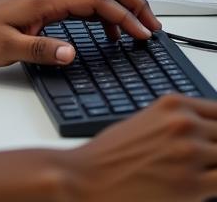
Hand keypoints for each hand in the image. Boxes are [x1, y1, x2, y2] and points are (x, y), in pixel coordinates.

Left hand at [0, 0, 159, 64]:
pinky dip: (106, 9)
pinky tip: (111, 31)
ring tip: (139, 31)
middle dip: (133, 3)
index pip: (98, 0)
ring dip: (122, 5)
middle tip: (152, 28)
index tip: (143, 36)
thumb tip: (72, 53)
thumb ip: (41, 50)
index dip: (125, 17)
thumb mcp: (7, 47)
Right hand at [0, 97, 216, 201]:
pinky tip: (207, 187)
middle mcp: (185, 123)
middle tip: (211, 160)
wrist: (88, 176)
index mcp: (174, 104)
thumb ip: (182, 125)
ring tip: (207, 173)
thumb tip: (209, 136)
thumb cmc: (113, 155)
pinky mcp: (192, 183)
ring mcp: (190, 152)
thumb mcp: (148, 124)